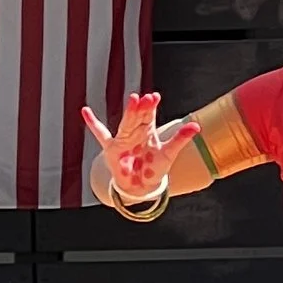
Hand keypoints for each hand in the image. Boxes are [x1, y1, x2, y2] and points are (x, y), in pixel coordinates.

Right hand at [79, 90, 198, 200]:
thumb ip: (180, 139)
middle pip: (138, 117)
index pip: (150, 116)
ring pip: (126, 124)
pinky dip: (93, 124)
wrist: (140, 186)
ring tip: (133, 99)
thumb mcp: (169, 153)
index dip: (152, 107)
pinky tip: (85, 111)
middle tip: (146, 98)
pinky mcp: (112, 149)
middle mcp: (136, 132)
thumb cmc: (154, 168)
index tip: (155, 97)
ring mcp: (123, 139)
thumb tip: (196, 126)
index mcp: (149, 131)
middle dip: (142, 108)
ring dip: (129, 113)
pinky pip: (101, 135)